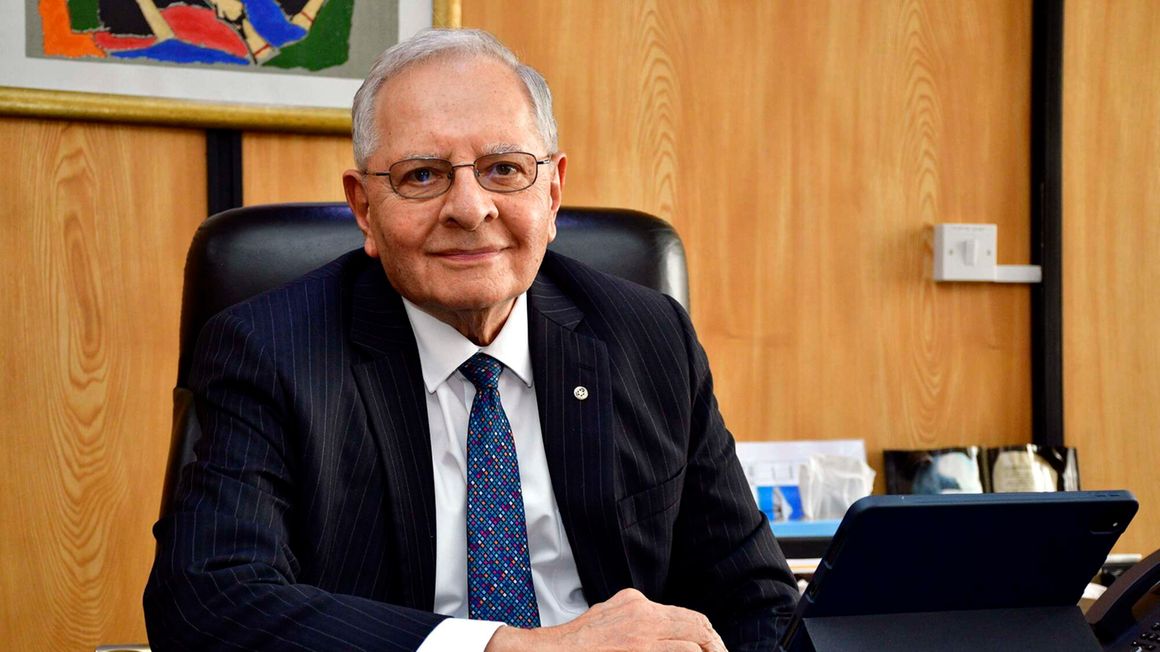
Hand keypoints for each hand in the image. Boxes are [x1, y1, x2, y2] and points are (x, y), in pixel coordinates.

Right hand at [485, 588, 726, 651]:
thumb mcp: (607, 617)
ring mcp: (642, 634)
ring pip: (693, 641)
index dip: (704, 632)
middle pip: (695, 624)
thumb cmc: (574, 644)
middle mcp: (642, 613)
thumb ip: (633, 620)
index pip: (684, 615)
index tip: (712, 647)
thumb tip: (658, 631)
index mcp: (635, 601)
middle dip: (714, 644)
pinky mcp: (639, 650)